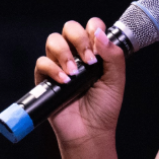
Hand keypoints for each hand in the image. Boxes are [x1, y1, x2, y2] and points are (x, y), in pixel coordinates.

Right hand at [35, 18, 126, 143]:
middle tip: (89, 60)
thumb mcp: (116, 80)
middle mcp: (76, 55)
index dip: (94, 29)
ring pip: (53, 40)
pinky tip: (65, 81)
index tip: (99, 47)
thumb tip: (99, 34)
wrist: (90, 132)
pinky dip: (53, 69)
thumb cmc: (104, 108)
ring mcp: (59, 65)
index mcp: (94, 52)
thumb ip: (113, 55)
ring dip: (64, 54)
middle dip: (79, 39)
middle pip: (70, 27)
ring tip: (74, 73)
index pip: (92, 26)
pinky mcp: (45, 79)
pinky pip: (42, 62)